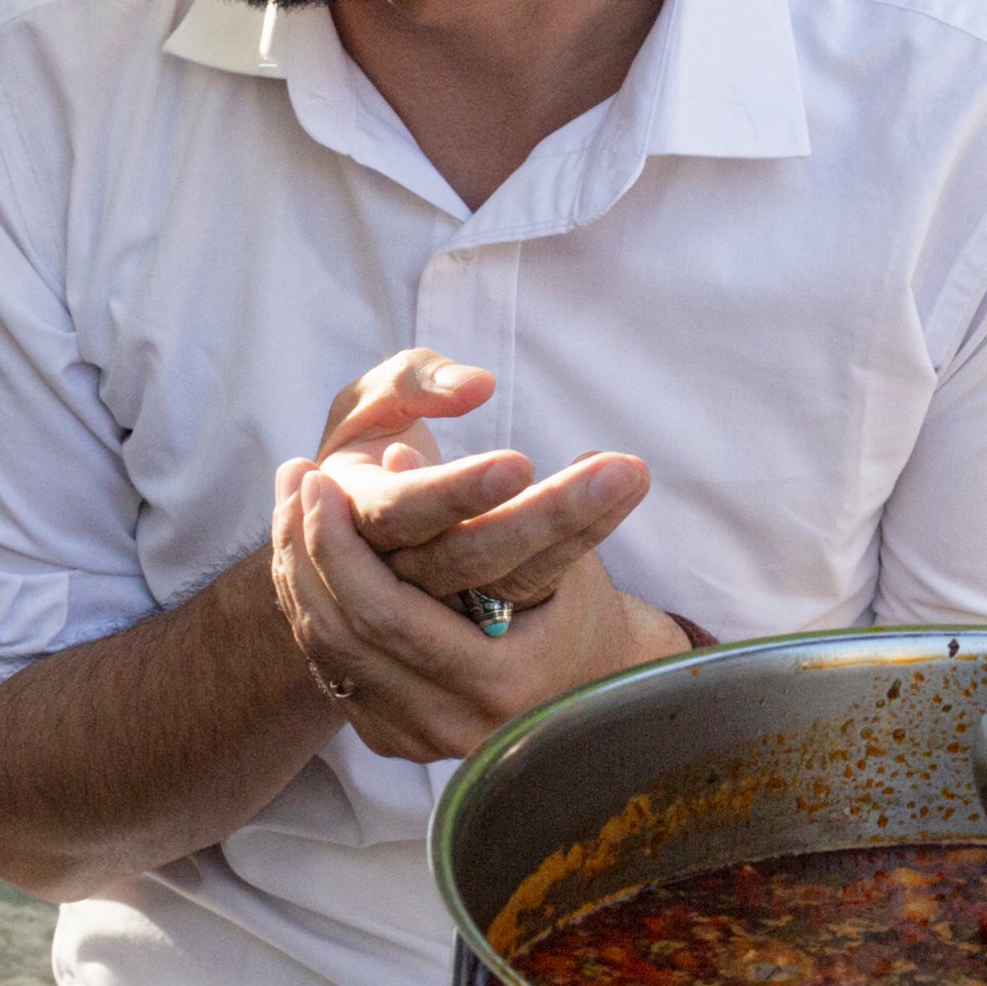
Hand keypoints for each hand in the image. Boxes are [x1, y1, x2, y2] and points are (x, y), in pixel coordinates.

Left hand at [262, 450, 677, 762]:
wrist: (585, 684)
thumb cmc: (579, 608)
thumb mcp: (560, 554)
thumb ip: (500, 508)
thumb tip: (400, 455)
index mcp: (500, 680)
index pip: (389, 611)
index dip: (343, 545)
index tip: (321, 481)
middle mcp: (454, 722)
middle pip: (345, 633)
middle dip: (309, 549)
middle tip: (297, 480)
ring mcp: (419, 739)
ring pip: (328, 651)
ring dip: (298, 571)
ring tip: (290, 502)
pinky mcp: (394, 737)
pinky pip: (332, 668)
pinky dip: (311, 605)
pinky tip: (303, 551)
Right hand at [298, 352, 652, 612]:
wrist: (378, 518)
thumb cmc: (376, 436)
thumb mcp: (373, 399)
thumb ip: (411, 380)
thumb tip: (476, 388)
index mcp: (354, 510)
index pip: (400, 513)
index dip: (455, 493)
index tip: (520, 464)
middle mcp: (396, 567)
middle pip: (469, 558)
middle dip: (545, 516)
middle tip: (618, 471)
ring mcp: (445, 596)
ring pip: (513, 576)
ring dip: (580, 524)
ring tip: (632, 473)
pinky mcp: (490, 605)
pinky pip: (541, 576)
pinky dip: (587, 531)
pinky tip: (625, 487)